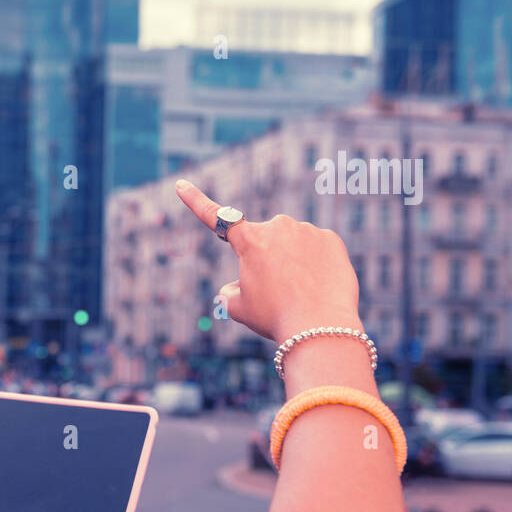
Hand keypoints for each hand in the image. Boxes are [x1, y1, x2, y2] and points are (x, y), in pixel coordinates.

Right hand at [174, 179, 362, 342]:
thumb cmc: (274, 317)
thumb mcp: (238, 307)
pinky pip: (317, 249)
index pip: (215, 216)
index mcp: (249, 240)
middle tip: (274, 290)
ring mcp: (307, 230)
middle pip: (264, 241)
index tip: (180, 184)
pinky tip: (318, 286)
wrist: (319, 327)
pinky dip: (315, 264)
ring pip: (292, 245)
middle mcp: (277, 227)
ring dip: (291, 261)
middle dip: (265, 258)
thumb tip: (237, 285)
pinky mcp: (331, 239)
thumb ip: (231, 289)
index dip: (195, 200)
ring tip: (299, 292)